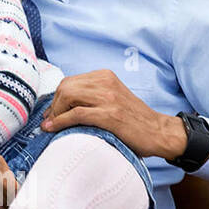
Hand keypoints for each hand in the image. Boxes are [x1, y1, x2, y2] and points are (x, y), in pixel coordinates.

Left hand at [40, 70, 188, 162]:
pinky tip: (53, 128)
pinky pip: (76, 114)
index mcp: (105, 76)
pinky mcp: (109, 115)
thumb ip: (93, 97)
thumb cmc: (134, 121)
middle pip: (65, 88)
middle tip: (50, 121)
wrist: (159, 132)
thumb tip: (63, 107)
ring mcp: (108, 98)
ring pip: (68, 97)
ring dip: (55, 113)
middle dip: (53, 106)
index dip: (56, 98)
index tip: (51, 113)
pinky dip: (60, 121)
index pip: (70, 82)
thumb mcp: (113, 99)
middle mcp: (105, 82)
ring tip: (51, 126)